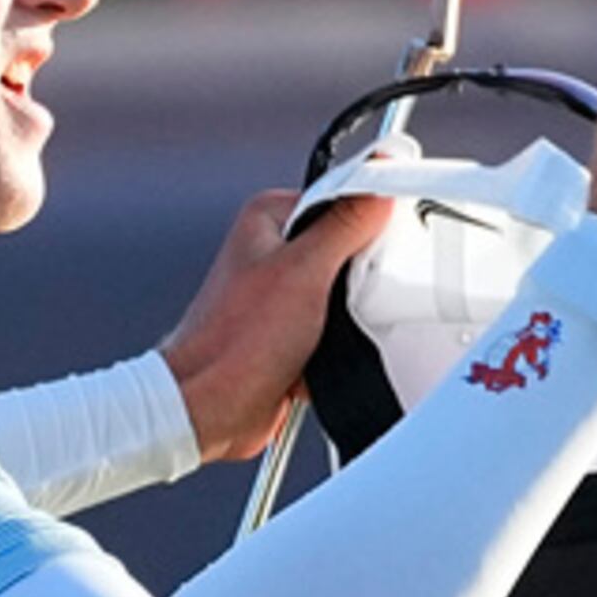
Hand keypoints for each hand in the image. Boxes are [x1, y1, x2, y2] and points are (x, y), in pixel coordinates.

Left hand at [158, 186, 396, 461]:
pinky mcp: (294, 332)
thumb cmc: (233, 343)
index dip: (370, 217)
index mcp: (269, 219)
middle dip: (363, 274)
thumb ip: (345, 225)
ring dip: (353, 315)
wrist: (210, 411)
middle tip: (354, 293)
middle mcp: (274, 252)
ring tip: (333, 330)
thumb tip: (378, 185)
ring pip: (349, 292)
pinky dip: (342, 344)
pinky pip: (339, 329)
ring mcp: (285, 294)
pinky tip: (328, 354)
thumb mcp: (302, 270)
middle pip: (350, 246)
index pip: (340, 196)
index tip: (386, 239)